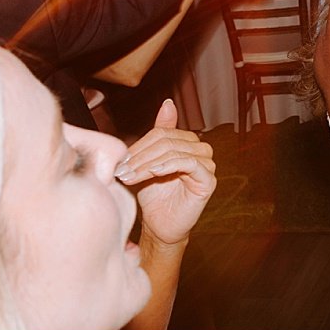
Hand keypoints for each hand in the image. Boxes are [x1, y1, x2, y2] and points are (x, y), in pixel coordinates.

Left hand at [117, 99, 216, 245]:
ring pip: (175, 151)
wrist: (159, 226)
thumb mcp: (148, 161)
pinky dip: (168, 167)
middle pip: (167, 140)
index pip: (161, 132)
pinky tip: (153, 174)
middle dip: (141, 156)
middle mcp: (200, 149)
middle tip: (122, 171)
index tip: (120, 162)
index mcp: (187, 142)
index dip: (139, 146)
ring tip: (130, 177)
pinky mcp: (208, 180)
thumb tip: (168, 103)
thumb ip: (156, 135)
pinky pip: (189, 164)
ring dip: (148, 163)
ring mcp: (207, 164)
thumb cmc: (153, 194)